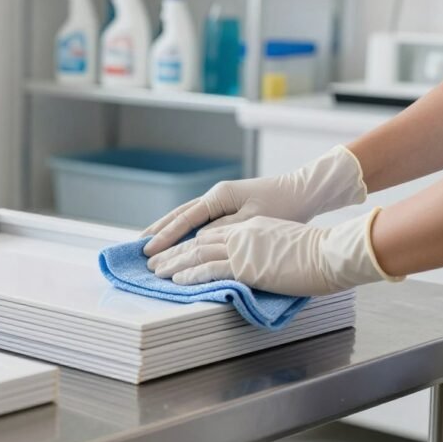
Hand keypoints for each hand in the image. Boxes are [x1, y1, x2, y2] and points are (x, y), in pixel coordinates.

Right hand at [141, 146, 366, 256]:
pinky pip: (197, 220)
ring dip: (166, 229)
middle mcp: (215, 196)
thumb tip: (195, 241)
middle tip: (137, 247)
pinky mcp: (227, 207)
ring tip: (147, 241)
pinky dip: (183, 229)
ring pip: (186, 216)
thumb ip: (223, 231)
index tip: (148, 250)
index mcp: (219, 197)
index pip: (185, 219)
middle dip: (158, 232)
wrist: (305, 191)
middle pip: (178, 215)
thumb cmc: (283, 205)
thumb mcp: (253, 221)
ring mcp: (220, 200)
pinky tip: (177, 238)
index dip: (165, 236)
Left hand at [145, 211, 400, 295]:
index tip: (176, 250)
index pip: (213, 233)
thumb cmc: (319, 253)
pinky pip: (210, 268)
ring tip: (156, 271)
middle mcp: (243, 233)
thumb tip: (260, 266)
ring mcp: (243, 247)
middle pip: (199, 240)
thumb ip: (266, 252)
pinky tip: (176, 280)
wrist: (333, 251)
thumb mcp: (286, 245)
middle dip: (173, 251)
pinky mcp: (246, 264)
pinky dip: (190, 274)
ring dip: (174, 263)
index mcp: (252, 227)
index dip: (191, 242)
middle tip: (154, 260)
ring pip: (198, 252)